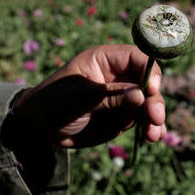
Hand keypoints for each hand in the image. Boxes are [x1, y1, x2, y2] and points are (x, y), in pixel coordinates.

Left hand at [14, 44, 166, 147]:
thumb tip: (141, 95)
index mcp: (105, 60)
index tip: (151, 90)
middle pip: (147, 82)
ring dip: (155, 117)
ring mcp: (122, 96)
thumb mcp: (79, 97)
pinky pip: (142, 119)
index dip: (149, 70)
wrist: (39, 128)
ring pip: (148, 102)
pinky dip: (150, 127)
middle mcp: (118, 76)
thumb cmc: (53, 102)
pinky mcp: (122, 115)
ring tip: (153, 134)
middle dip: (154, 99)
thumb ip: (110, 96)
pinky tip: (154, 137)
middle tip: (155, 118)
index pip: (137, 57)